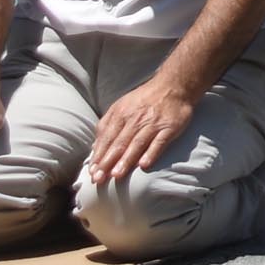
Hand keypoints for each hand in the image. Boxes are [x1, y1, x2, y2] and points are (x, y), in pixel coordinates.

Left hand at [85, 72, 199, 185]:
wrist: (173, 86)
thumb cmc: (144, 100)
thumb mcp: (121, 106)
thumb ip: (107, 125)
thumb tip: (95, 148)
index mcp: (121, 113)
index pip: (107, 138)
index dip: (99, 156)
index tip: (91, 173)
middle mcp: (135, 118)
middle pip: (119, 142)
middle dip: (108, 162)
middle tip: (99, 179)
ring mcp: (153, 123)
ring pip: (137, 143)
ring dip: (126, 160)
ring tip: (116, 175)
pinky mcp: (169, 127)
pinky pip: (159, 142)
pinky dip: (151, 153)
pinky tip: (144, 165)